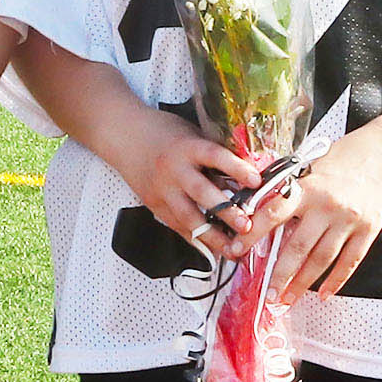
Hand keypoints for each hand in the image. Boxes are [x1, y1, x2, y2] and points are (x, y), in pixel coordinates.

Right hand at [95, 106, 265, 255]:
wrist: (123, 136)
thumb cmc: (162, 133)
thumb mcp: (192, 134)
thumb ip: (214, 154)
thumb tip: (244, 175)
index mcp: (187, 147)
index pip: (215, 156)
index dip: (237, 168)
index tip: (257, 180)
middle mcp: (173, 170)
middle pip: (202, 193)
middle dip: (227, 212)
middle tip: (247, 226)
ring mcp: (161, 189)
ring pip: (188, 218)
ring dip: (212, 236)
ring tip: (232, 248)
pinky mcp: (153, 204)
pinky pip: (176, 226)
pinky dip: (194, 238)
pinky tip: (210, 248)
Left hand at [252, 122, 381, 302]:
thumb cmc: (347, 155)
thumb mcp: (311, 164)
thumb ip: (289, 187)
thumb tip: (259, 208)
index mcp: (308, 187)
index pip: (273, 213)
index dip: (252, 234)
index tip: (237, 249)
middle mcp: (327, 206)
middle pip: (298, 247)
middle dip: (279, 274)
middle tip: (266, 293)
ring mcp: (349, 220)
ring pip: (321, 260)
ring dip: (303, 283)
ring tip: (288, 299)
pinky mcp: (368, 229)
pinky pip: (350, 261)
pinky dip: (336, 280)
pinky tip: (325, 293)